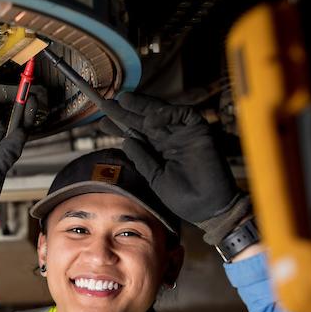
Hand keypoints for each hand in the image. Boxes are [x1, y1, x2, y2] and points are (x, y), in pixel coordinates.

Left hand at [98, 92, 245, 240]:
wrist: (208, 210)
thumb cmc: (184, 199)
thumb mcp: (155, 178)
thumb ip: (142, 158)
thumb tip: (126, 140)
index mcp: (159, 150)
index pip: (136, 133)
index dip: (119, 126)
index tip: (102, 122)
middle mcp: (171, 138)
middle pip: (146, 119)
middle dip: (127, 111)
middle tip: (106, 104)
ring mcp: (185, 134)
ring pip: (163, 112)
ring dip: (144, 106)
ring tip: (124, 101)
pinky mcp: (200, 131)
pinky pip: (185, 114)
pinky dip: (167, 113)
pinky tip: (151, 118)